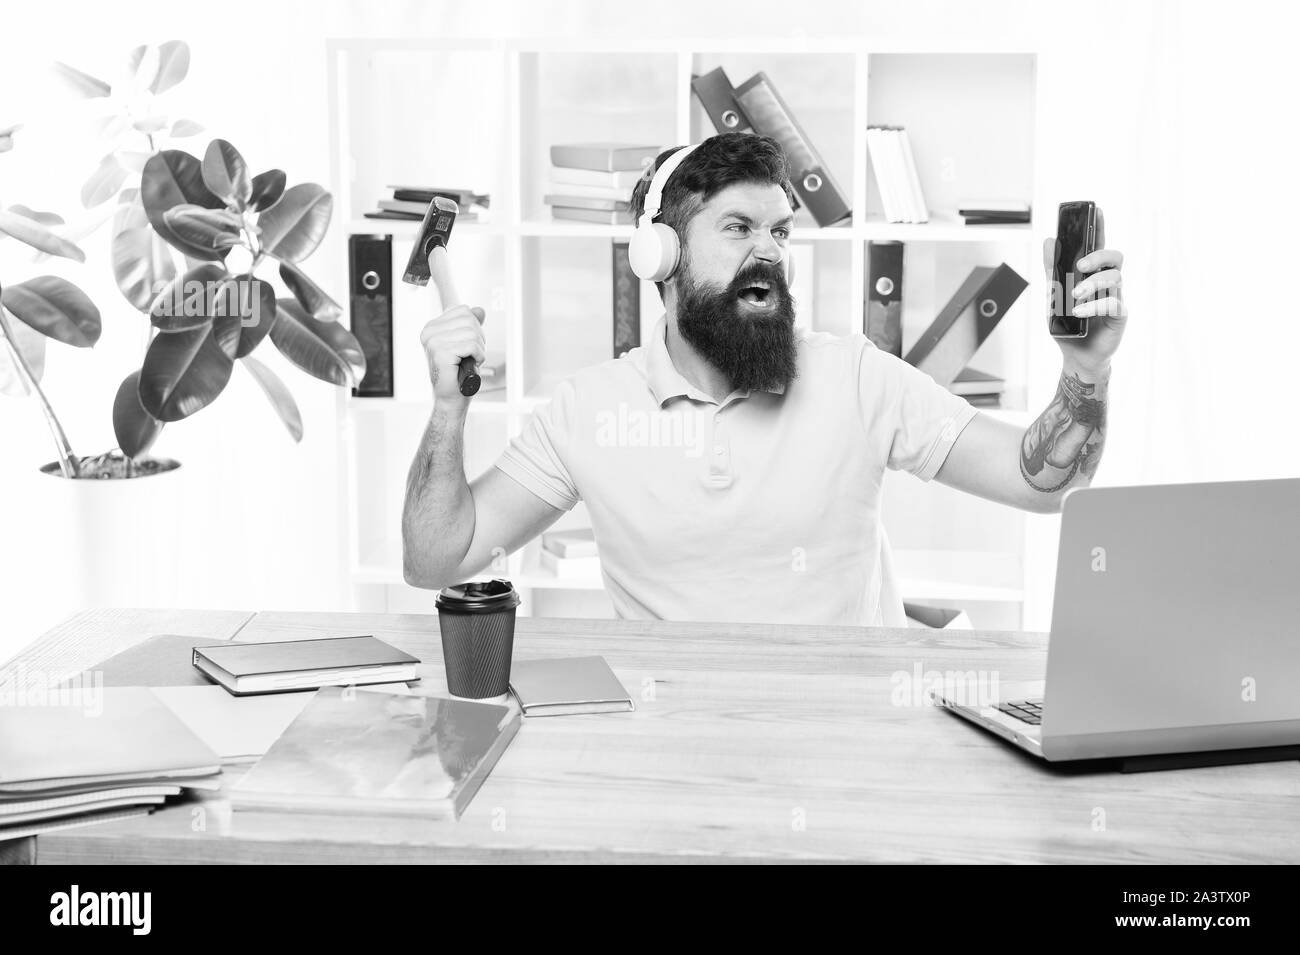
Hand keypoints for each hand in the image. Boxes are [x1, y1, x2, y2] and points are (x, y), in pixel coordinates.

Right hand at [419, 304, 484, 403]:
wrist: (451, 397)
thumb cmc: (458, 373)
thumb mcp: (466, 343)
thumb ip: (471, 325)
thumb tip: (480, 310)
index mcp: (432, 327)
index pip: (463, 310)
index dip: (474, 328)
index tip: (467, 345)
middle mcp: (429, 332)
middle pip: (469, 319)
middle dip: (478, 339)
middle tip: (470, 355)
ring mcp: (433, 342)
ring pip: (472, 332)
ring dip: (478, 349)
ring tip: (468, 361)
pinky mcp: (441, 353)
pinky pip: (471, 345)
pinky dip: (477, 356)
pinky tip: (469, 365)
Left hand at [1043, 235, 1126, 375]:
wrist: (1076, 356)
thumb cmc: (1067, 324)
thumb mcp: (1053, 294)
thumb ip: (1052, 269)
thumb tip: (1050, 241)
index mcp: (1093, 275)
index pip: (1099, 246)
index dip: (1100, 227)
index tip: (1097, 210)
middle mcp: (1107, 283)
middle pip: (1115, 257)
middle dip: (1099, 256)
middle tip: (1080, 265)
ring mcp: (1115, 297)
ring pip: (1114, 278)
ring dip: (1092, 283)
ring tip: (1074, 295)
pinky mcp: (1119, 315)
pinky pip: (1113, 303)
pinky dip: (1094, 305)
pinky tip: (1078, 311)